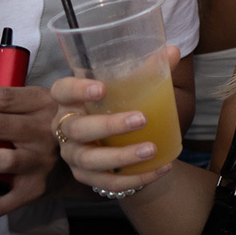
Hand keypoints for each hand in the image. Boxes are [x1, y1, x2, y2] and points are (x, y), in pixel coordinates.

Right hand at [48, 62, 180, 194]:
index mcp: (71, 100)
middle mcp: (66, 128)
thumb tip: (174, 51)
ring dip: (121, 157)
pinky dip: (136, 178)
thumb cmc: (120, 106)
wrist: (118, 141)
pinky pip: (108, 183)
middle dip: (108, 125)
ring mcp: (73, 155)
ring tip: (151, 149)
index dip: (76, 89)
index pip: (61, 90)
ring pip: (90, 160)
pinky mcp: (86, 177)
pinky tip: (161, 168)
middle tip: (142, 119)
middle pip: (77, 129)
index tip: (101, 87)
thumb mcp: (131, 88)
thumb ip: (149, 70)